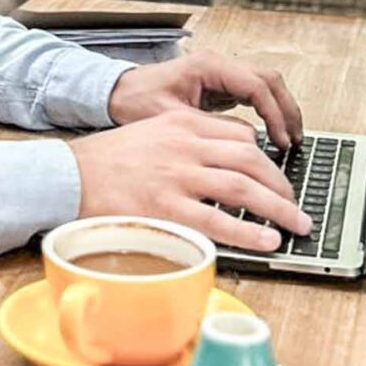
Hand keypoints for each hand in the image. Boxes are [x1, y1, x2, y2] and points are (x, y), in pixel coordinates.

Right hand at [67, 109, 311, 251]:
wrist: (68, 176)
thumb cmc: (108, 161)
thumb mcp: (152, 134)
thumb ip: (188, 141)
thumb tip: (227, 162)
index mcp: (182, 125)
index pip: (241, 136)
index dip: (268, 159)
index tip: (278, 176)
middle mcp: (184, 146)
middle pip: (251, 160)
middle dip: (282, 184)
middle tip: (296, 203)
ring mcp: (176, 177)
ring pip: (243, 188)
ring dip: (278, 208)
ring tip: (297, 223)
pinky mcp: (165, 209)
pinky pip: (218, 221)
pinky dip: (249, 231)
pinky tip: (268, 240)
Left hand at [108, 47, 303, 148]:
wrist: (116, 93)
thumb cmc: (136, 102)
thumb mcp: (172, 120)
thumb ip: (210, 129)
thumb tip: (248, 140)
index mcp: (208, 65)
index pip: (256, 85)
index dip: (274, 113)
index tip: (281, 140)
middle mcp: (218, 64)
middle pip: (269, 79)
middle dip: (286, 109)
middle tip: (296, 140)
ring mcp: (220, 73)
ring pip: (265, 84)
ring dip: (281, 109)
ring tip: (291, 139)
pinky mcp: (218, 84)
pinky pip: (253, 93)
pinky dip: (267, 111)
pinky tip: (272, 134)